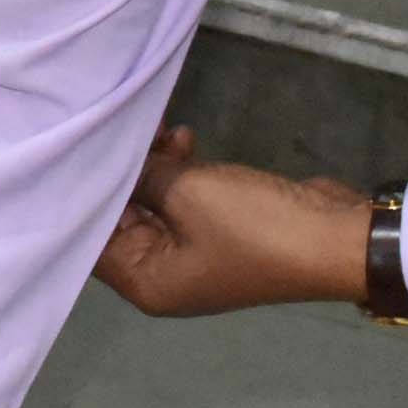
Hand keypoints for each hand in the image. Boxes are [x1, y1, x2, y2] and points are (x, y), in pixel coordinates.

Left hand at [92, 124, 371, 319]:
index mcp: (146, 282)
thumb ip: (142, 176)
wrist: (333, 237)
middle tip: (121, 125)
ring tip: (157, 127)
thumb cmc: (251, 226)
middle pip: (120, 219)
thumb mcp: (187, 194)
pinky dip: (178, 170)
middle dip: (120, 170)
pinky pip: (181, 199)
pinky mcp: (216, 230)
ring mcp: (191, 254)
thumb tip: (116, 163)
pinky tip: (183, 138)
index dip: (82, 193)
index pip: (90, 239)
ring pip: (151, 202)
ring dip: (152, 164)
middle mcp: (161, 275)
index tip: (74, 148)